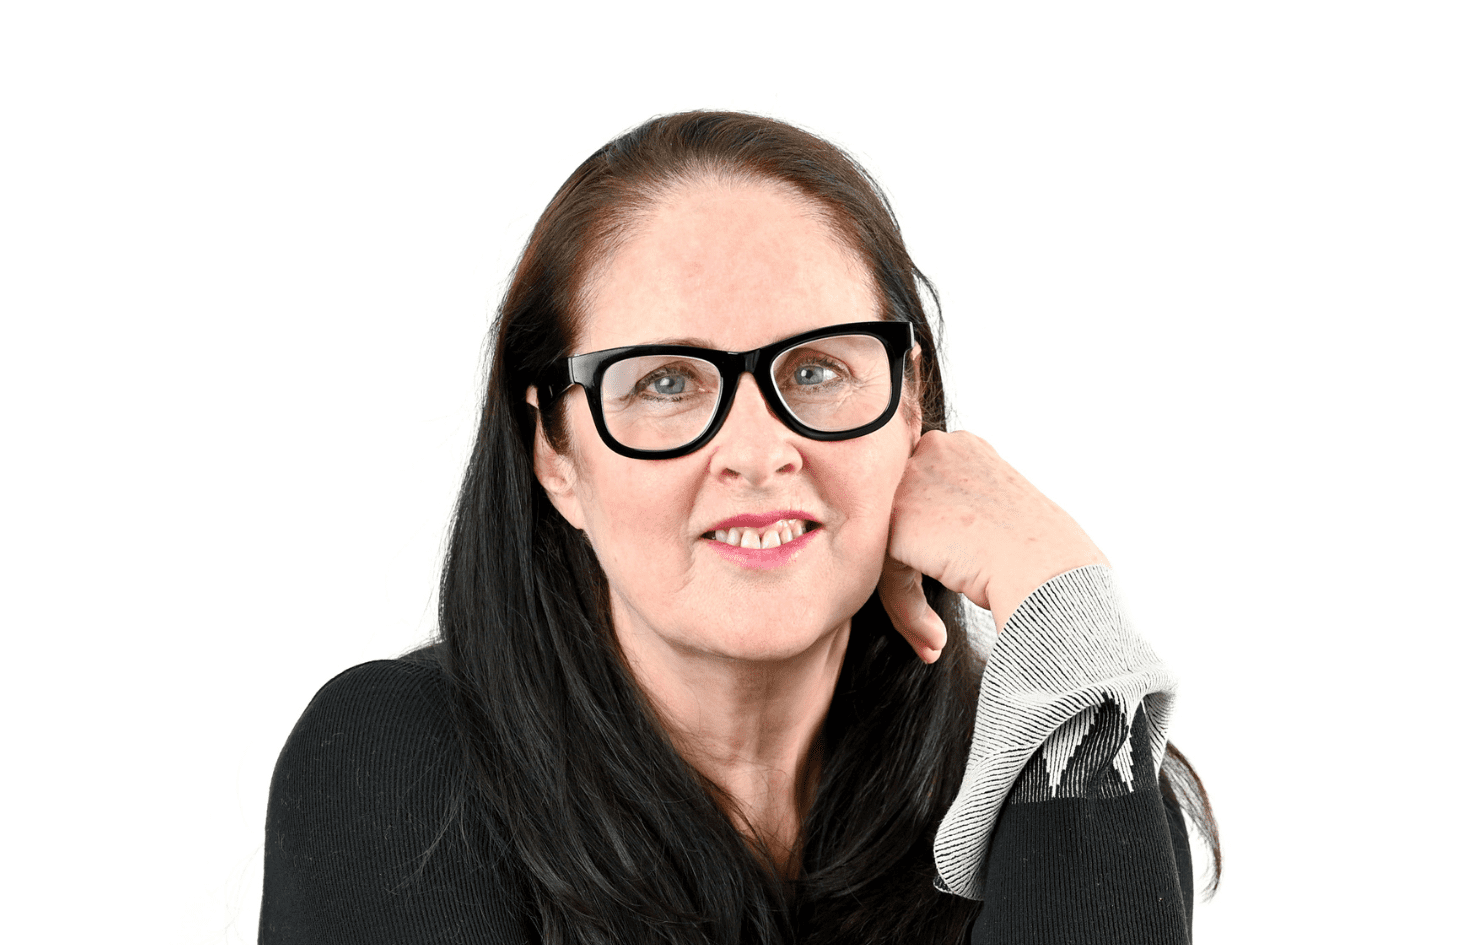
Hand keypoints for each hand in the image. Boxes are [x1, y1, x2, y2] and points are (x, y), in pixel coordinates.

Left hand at [877, 430, 1108, 662]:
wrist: (1050, 573)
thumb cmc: (1042, 558)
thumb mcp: (1000, 517)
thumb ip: (960, 514)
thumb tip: (933, 543)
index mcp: (963, 448)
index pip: (923, 498)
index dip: (930, 547)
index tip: (951, 583)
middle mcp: (935, 451)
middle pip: (903, 522)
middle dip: (912, 574)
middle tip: (931, 624)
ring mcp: (913, 479)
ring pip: (892, 550)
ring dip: (909, 601)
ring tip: (934, 637)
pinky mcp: (898, 517)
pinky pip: (889, 574)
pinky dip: (908, 611)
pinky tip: (935, 637)